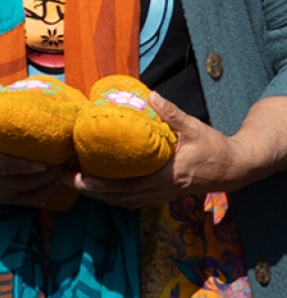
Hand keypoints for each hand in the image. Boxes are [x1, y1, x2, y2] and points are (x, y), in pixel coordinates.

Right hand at [0, 93, 69, 205]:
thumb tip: (2, 88)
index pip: (3, 166)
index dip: (25, 166)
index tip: (45, 161)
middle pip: (24, 181)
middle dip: (50, 172)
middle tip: (69, 157)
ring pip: (31, 192)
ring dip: (52, 181)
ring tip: (67, 164)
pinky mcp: (2, 200)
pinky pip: (31, 200)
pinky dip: (47, 191)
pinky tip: (57, 178)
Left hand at [75, 93, 242, 208]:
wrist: (234, 168)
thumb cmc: (213, 147)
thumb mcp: (194, 127)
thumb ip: (171, 113)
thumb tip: (151, 95)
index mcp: (164, 176)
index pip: (125, 186)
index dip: (99, 184)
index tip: (77, 177)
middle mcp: (158, 190)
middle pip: (117, 197)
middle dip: (90, 190)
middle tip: (64, 178)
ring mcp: (159, 195)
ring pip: (122, 201)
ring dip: (99, 195)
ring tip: (75, 183)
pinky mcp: (161, 195)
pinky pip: (131, 201)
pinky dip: (113, 196)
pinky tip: (99, 187)